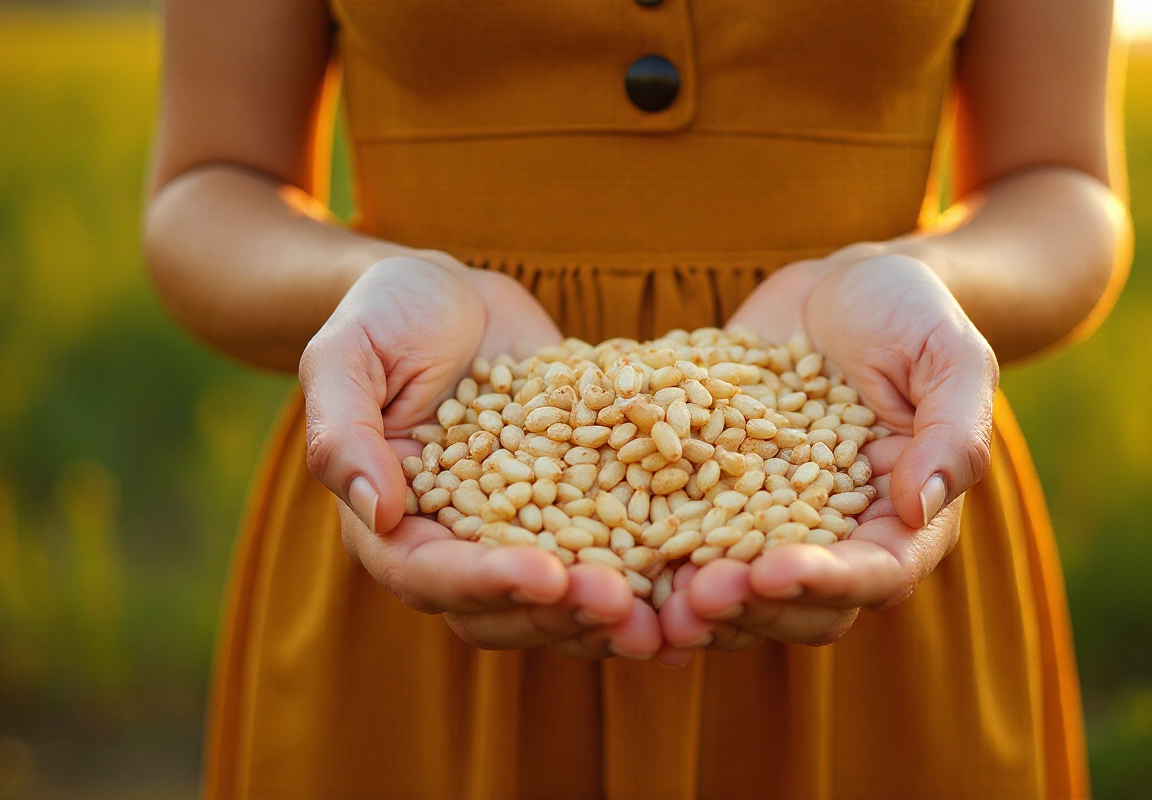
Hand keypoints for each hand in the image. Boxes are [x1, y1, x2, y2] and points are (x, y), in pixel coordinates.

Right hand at [300, 256, 659, 657]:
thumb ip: (345, 433)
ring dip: (616, 612)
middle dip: (565, 613)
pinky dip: (654, 568)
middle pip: (506, 607)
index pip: (432, 575)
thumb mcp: (346, 356)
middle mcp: (457, 544)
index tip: (548, 576)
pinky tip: (706, 568)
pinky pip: (613, 547)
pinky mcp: (576, 505)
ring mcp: (521, 531)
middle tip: (626, 607)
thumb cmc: (384, 315)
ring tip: (673, 616)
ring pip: (565, 597)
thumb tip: (378, 511)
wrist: (450, 293)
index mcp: (392, 525)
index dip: (489, 582)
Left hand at [658, 253, 995, 657]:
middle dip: (749, 607)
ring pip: (736, 586)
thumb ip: (951, 431)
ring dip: (692, 600)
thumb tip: (919, 507)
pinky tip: (605, 545)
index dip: (826, 582)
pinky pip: (682, 530)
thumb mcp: (949, 355)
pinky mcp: (714, 492)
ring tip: (648, 595)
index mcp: (906, 520)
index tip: (773, 570)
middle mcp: (838, 537)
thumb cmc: (911, 313)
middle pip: (798, 605)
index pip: (876, 573)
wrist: (841, 284)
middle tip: (695, 598)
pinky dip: (648, 547)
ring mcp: (770, 520)